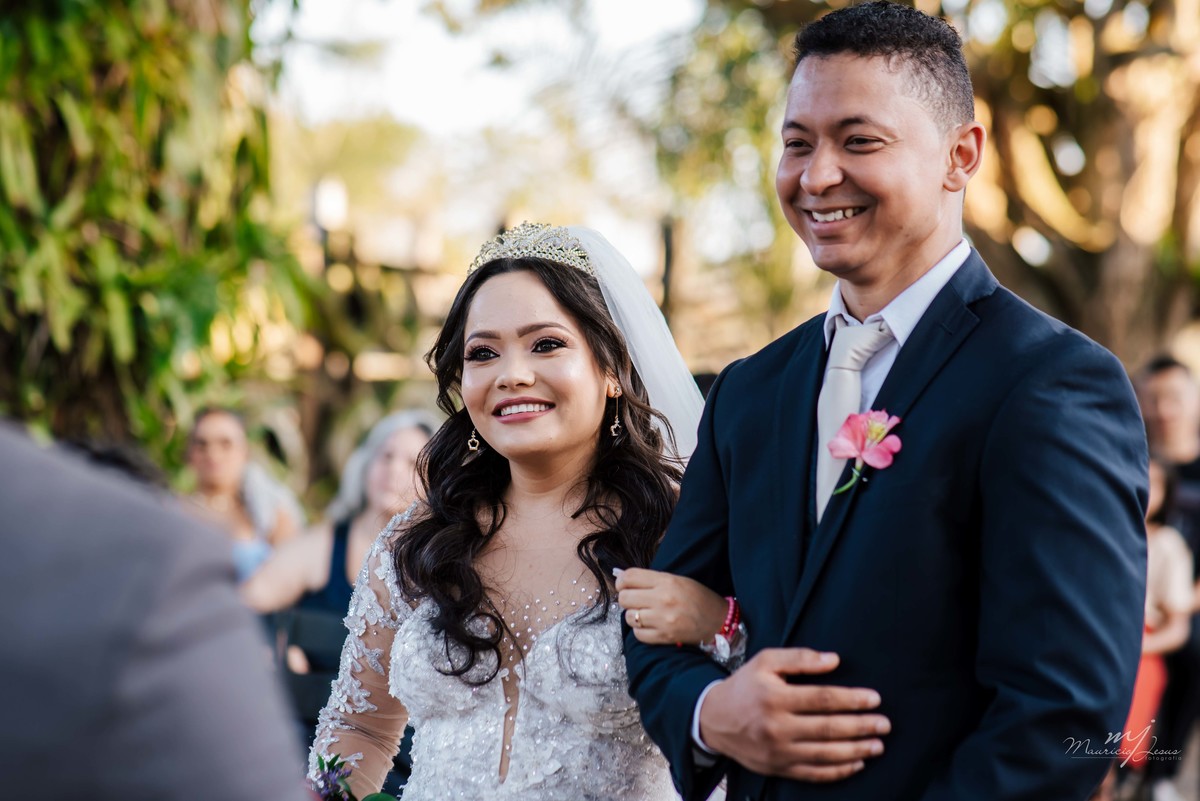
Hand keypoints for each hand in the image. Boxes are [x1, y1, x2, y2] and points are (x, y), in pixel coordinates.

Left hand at [616, 567, 728, 645]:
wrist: (718, 621)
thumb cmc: (698, 598)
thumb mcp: (677, 580)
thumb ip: (652, 580)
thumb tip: (624, 579)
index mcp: (666, 581)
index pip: (629, 577)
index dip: (621, 581)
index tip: (623, 585)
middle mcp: (663, 599)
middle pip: (625, 597)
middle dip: (626, 598)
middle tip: (635, 600)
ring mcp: (663, 619)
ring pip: (629, 617)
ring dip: (633, 616)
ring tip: (645, 614)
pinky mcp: (664, 637)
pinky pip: (638, 634)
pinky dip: (640, 630)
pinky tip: (649, 626)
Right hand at [698, 648, 888, 780]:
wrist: (714, 720)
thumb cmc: (745, 686)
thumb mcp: (765, 662)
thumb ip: (800, 658)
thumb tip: (834, 660)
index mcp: (775, 697)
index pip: (822, 699)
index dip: (851, 699)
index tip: (874, 699)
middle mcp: (776, 726)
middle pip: (828, 728)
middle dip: (860, 726)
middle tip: (884, 724)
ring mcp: (777, 751)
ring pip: (824, 754)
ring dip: (855, 751)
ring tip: (877, 746)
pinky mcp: (777, 768)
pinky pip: (813, 774)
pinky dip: (837, 771)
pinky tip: (856, 764)